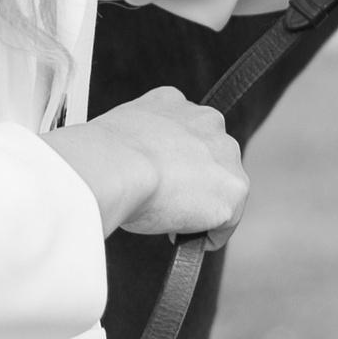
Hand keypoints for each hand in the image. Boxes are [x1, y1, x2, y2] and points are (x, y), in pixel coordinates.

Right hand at [44, 86, 247, 250]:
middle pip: (210, 158)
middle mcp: (207, 121)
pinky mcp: (233, 189)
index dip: (172, 161)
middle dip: (193, 181)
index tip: (158, 180)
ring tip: (170, 221)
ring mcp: (224, 155)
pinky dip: (208, 234)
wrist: (116, 165)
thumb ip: (139, 141)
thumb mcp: (120, 132)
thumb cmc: (103, 155)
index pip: (185, 132)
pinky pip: (226, 222)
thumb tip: (134, 166)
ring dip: (201, 206)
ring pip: (221, 189)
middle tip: (165, 203)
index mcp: (174, 102)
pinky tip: (181, 236)